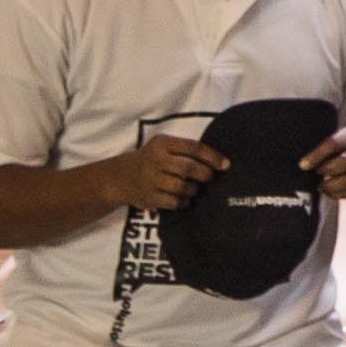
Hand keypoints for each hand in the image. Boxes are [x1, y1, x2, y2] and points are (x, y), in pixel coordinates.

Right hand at [103, 133, 227, 214]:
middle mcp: (155, 161)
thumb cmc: (152, 159)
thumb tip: (220, 161)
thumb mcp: (164, 146)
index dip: (213, 157)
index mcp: (162, 144)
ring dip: (194, 189)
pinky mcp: (148, 197)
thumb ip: (186, 150)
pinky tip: (184, 198)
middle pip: (189, 168)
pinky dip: (184, 201)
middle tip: (210, 178)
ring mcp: (150, 180)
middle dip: (205, 174)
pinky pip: (174, 202)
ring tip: (194, 188)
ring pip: (182, 187)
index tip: (226, 165)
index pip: (193, 148)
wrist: (119, 177)